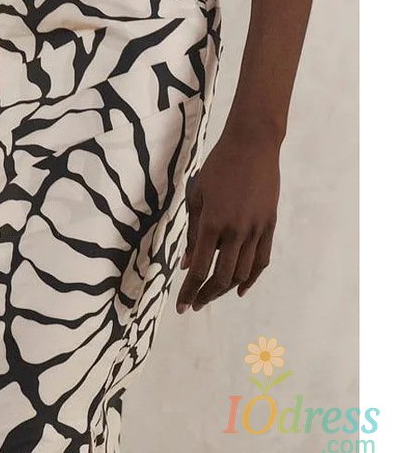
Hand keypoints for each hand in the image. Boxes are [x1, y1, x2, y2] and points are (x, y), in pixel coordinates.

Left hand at [175, 131, 279, 312]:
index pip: (199, 269)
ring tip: (211, 295)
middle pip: (221, 277)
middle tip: (194, 304)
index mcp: (212, 223)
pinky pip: (261, 260)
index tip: (181, 307)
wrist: (252, 145)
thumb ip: (192, 232)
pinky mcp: (269, 225)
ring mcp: (256, 229)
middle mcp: (236, 231)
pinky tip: (240, 288)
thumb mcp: (197, 196)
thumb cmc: (218, 167)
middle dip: (205, 295)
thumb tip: (186, 263)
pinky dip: (251, 278)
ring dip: (225, 289)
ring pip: (243, 273)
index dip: (189, 291)